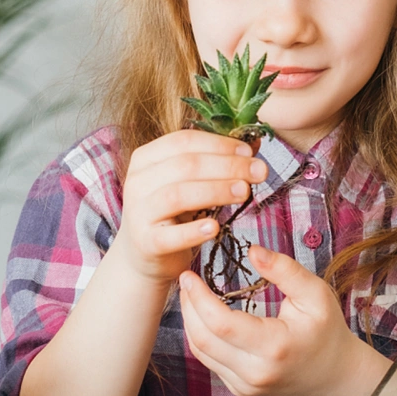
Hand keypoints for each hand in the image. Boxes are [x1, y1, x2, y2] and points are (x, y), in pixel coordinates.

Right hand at [112, 128, 268, 287]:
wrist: (145, 254)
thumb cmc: (173, 212)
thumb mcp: (190, 182)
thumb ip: (215, 162)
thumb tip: (254, 143)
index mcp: (146, 158)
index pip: (183, 141)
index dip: (219, 144)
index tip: (250, 152)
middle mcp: (137, 181)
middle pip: (185, 165)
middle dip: (227, 166)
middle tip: (259, 172)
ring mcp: (138, 212)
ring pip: (179, 195)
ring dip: (216, 191)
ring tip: (245, 192)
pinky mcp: (145, 242)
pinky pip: (170, 235)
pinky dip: (194, 231)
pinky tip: (216, 228)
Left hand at [177, 244, 359, 395]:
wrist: (336, 375)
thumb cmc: (327, 329)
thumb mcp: (315, 293)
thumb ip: (284, 270)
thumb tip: (252, 250)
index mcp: (274, 347)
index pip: (221, 324)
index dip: (199, 298)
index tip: (189, 274)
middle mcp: (255, 372)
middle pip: (203, 340)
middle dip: (188, 307)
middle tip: (185, 279)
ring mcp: (246, 385)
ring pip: (201, 352)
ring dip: (190, 321)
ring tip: (190, 293)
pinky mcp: (240, 389)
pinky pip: (210, 361)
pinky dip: (201, 336)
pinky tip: (203, 314)